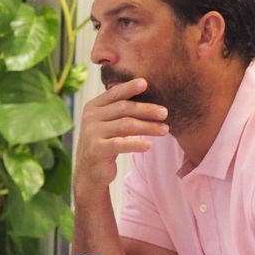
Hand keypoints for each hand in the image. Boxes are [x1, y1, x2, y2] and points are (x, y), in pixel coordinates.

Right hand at [73, 79, 169, 195]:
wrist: (89, 172)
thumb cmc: (105, 143)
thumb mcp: (109, 124)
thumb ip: (121, 110)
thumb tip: (148, 94)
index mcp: (93, 107)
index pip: (114, 93)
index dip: (129, 87)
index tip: (145, 83)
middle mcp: (90, 117)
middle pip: (124, 108)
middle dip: (147, 109)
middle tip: (165, 113)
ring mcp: (92, 133)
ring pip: (126, 125)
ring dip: (148, 127)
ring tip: (165, 130)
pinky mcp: (96, 149)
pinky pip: (120, 144)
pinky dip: (136, 144)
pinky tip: (148, 145)